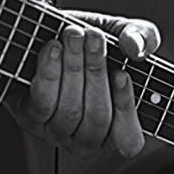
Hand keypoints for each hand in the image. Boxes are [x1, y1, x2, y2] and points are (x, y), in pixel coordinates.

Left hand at [18, 10, 160, 157]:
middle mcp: (87, 139)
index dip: (125, 108)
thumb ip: (142, 37)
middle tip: (94, 37)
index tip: (121, 74)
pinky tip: (53, 48)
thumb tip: (135, 46)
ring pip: (70, 109)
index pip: (127, 139)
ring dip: (72, 67)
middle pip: (97, 117)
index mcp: (116, 130)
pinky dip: (49, 72)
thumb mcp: (121, 34)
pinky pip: (43, 100)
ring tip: (73, 35)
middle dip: (96, 72)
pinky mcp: (32, 118)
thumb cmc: (90, 44)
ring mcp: (58, 132)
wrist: (48, 36)